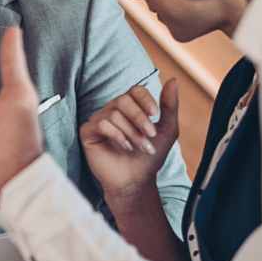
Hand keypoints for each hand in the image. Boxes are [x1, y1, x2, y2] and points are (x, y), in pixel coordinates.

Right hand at [80, 79, 179, 203]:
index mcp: (130, 108)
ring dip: (131, 132)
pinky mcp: (88, 133)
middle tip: (150, 136)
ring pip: (114, 114)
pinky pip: (101, 124)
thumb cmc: (150, 157)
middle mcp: (112, 111)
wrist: (136, 180)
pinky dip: (117, 136)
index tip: (155, 115)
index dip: (145, 100)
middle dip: (139, 118)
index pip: (135, 90)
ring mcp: (98, 121)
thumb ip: (169, 106)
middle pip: (123, 100)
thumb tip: (173, 80)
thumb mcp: (167, 130)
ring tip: (138, 147)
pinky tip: (124, 147)